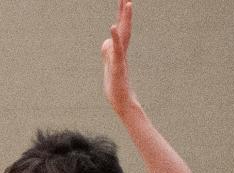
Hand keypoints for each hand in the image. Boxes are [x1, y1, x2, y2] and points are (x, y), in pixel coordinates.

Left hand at [102, 0, 135, 115]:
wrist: (123, 102)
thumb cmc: (116, 86)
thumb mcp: (109, 65)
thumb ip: (108, 53)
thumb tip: (106, 41)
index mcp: (120, 51)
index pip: (121, 29)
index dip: (122, 15)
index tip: (123, 0)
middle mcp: (122, 52)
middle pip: (124, 27)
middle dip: (124, 11)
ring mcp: (121, 58)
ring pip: (124, 35)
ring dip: (125, 19)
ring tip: (126, 3)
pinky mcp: (118, 67)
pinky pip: (117, 50)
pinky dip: (115, 39)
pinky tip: (111, 28)